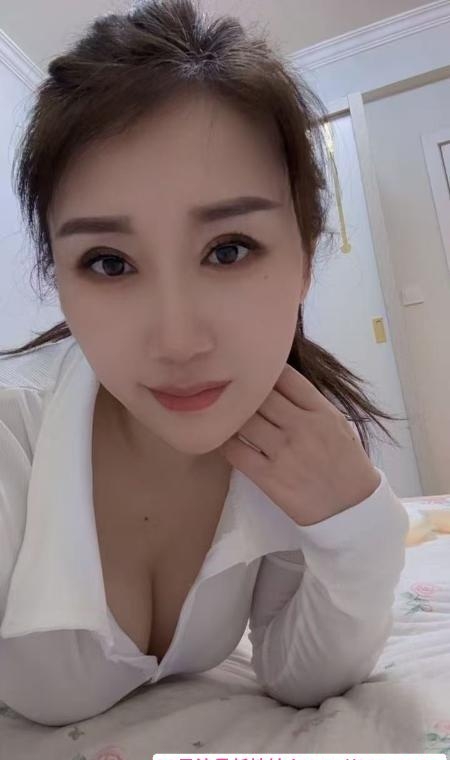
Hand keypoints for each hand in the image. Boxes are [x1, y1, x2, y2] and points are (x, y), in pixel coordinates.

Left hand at [219, 363, 380, 525]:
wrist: (352, 509)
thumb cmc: (345, 463)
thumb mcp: (337, 424)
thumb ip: (310, 403)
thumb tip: (275, 379)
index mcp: (322, 412)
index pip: (286, 377)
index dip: (265, 370)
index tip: (255, 372)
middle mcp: (302, 428)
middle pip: (260, 395)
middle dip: (244, 391)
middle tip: (231, 392)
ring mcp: (284, 453)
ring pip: (244, 420)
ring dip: (231, 415)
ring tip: (223, 413)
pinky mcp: (270, 478)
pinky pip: (235, 452)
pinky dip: (225, 442)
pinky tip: (223, 439)